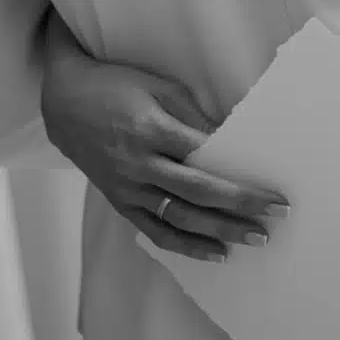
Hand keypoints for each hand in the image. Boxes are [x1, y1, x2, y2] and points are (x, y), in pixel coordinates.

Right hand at [41, 17, 288, 262]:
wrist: (65, 103)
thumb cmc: (118, 87)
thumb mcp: (162, 88)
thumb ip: (195, 116)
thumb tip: (231, 138)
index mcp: (152, 129)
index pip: (206, 157)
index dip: (239, 174)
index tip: (270, 185)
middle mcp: (139, 163)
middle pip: (197, 191)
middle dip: (239, 206)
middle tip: (274, 216)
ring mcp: (128, 186)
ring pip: (179, 218)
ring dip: (219, 231)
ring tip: (253, 239)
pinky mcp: (120, 201)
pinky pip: (155, 230)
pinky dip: (185, 245)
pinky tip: (214, 252)